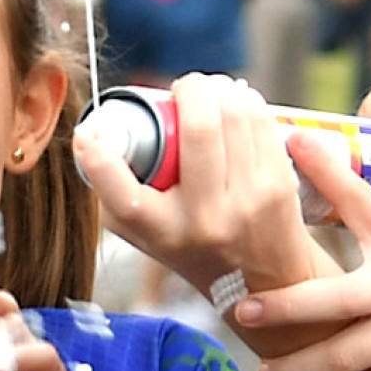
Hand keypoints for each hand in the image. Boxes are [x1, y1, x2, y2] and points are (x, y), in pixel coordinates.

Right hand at [73, 73, 322, 298]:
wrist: (264, 282)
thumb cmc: (194, 247)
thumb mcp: (145, 233)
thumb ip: (115, 192)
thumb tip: (92, 136)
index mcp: (162, 231)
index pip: (120, 192)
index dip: (96, 153)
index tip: (90, 134)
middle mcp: (205, 218)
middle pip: (198, 127)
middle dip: (191, 88)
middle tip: (183, 89)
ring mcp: (249, 201)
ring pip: (235, 114)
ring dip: (221, 89)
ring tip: (211, 92)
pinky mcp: (279, 185)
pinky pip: (260, 122)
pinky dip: (246, 102)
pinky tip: (236, 103)